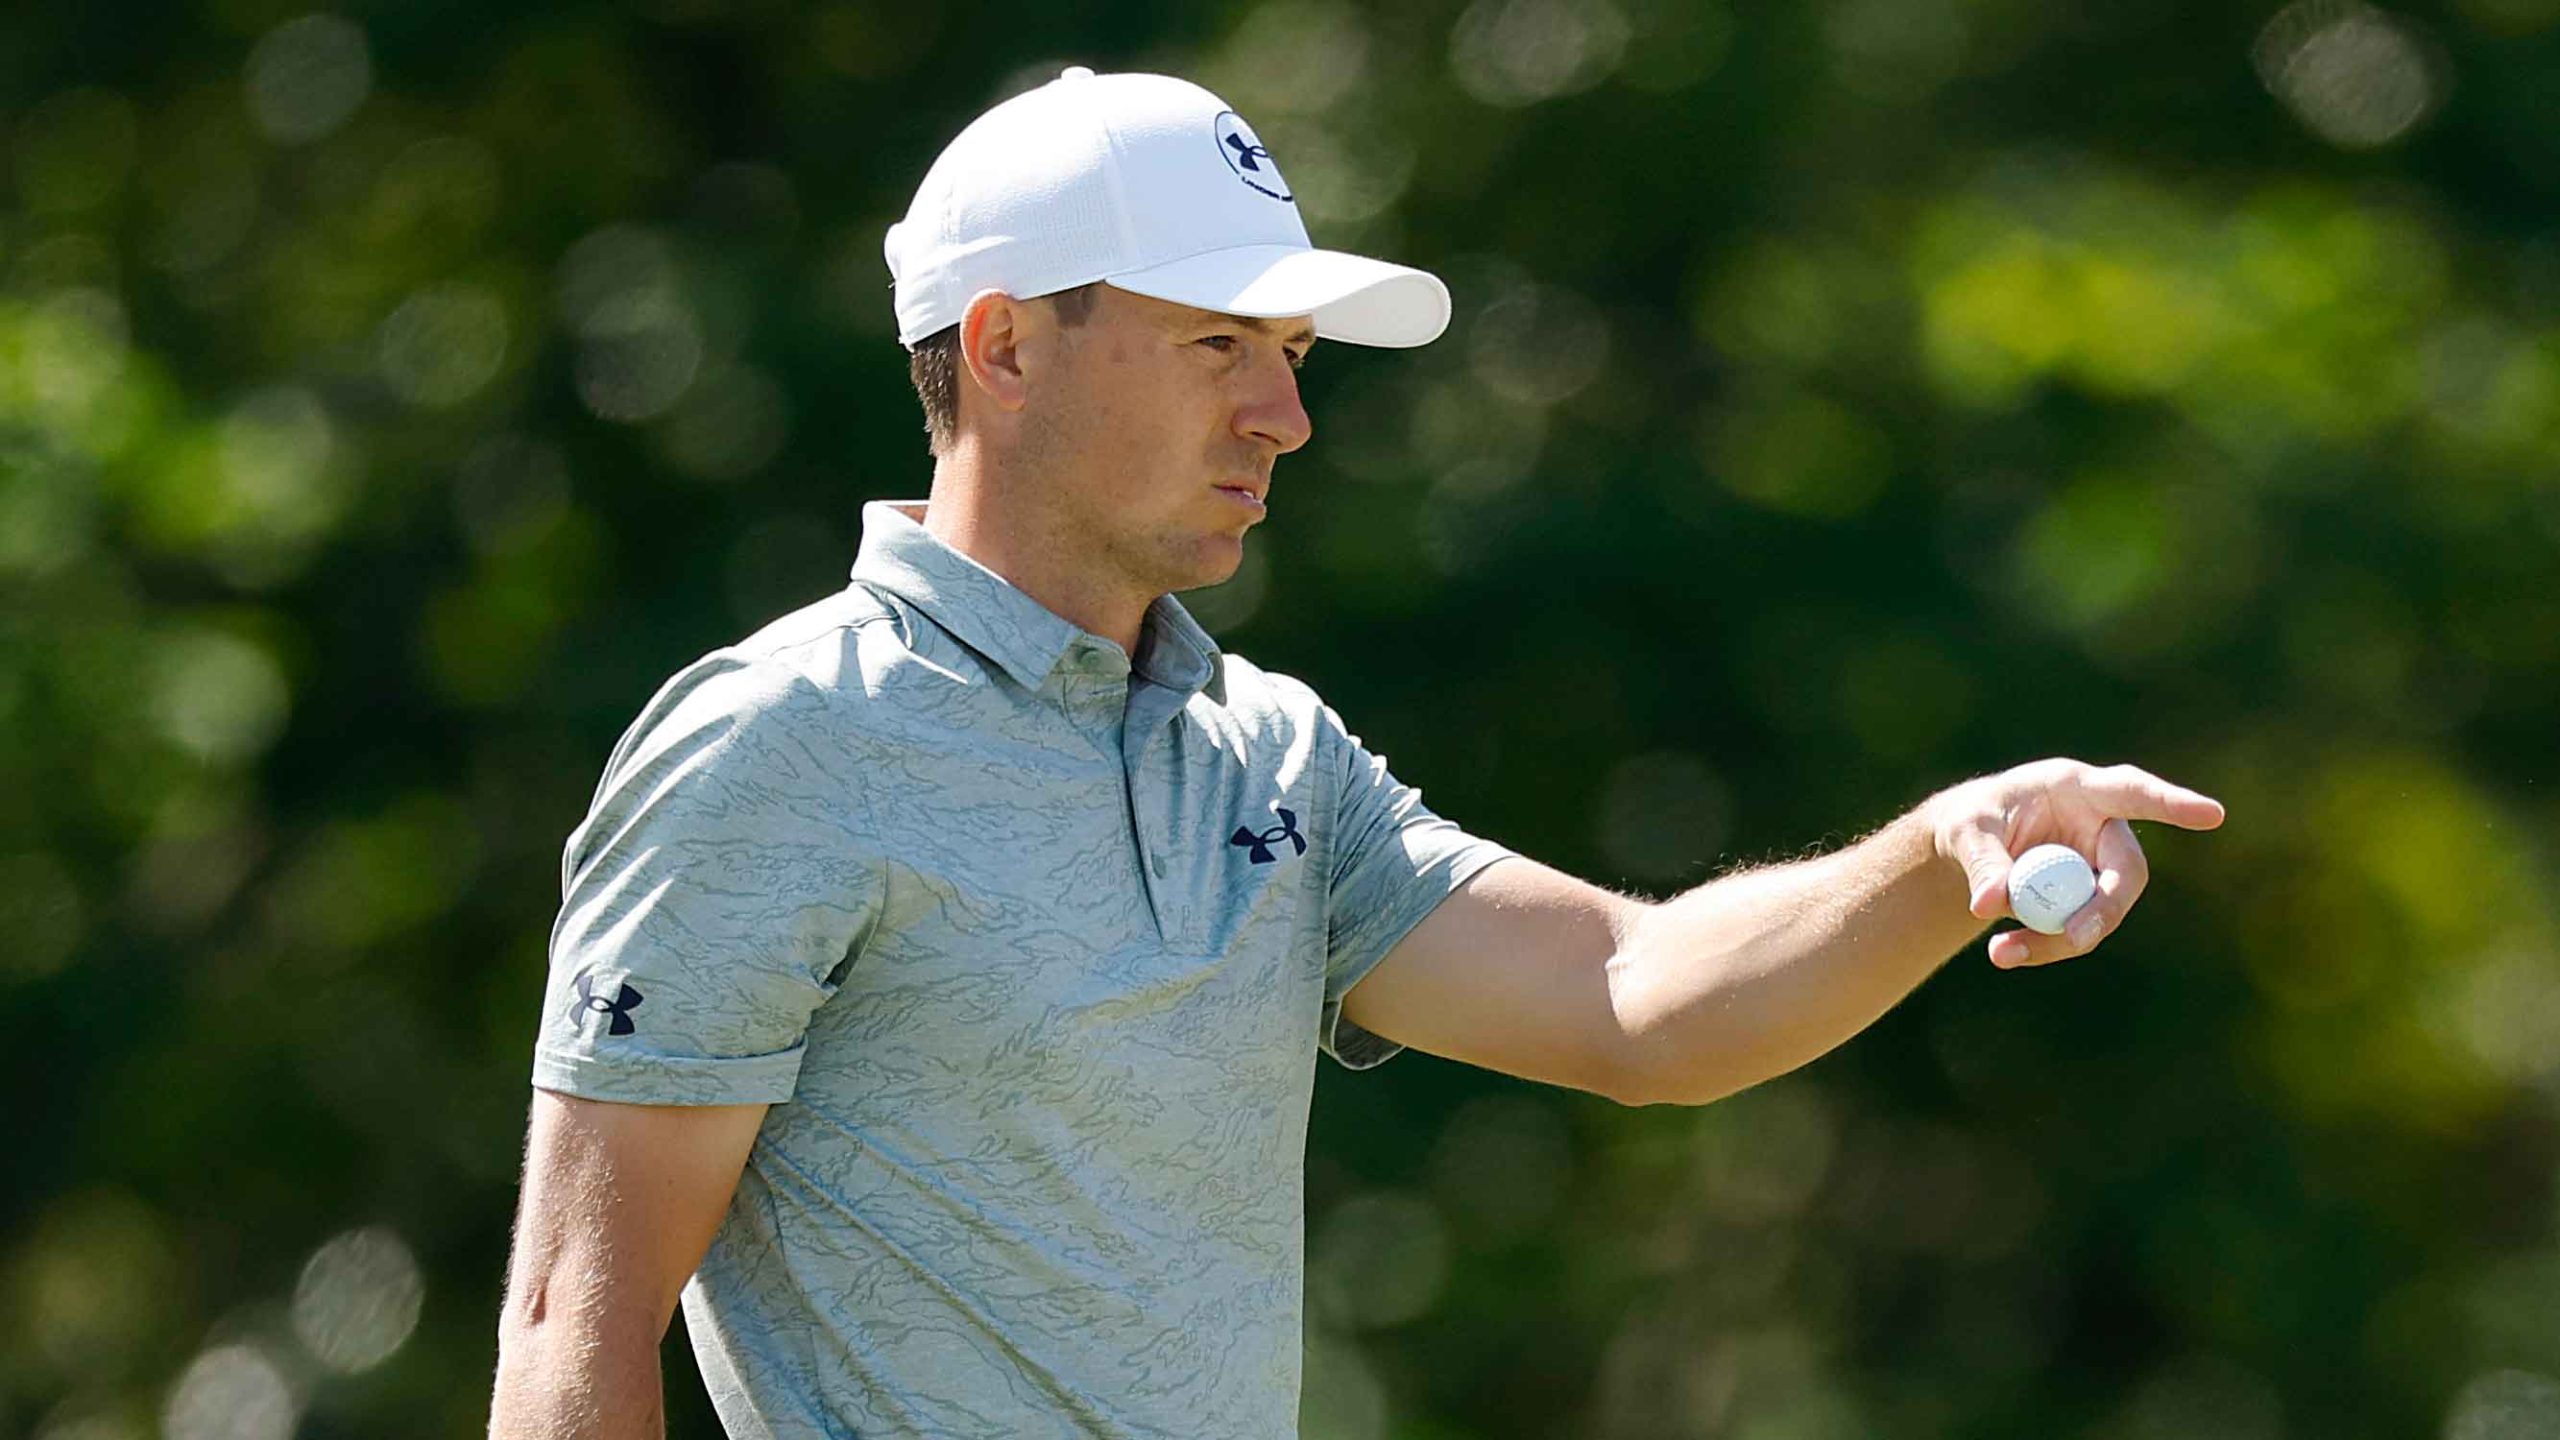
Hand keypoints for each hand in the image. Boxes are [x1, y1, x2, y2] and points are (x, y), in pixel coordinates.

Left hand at [1925, 758, 2226, 968]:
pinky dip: (2044, 944)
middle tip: (2077, 937)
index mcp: (2077, 788)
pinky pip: (2077, 929)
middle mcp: (2098, 827)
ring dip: (2057, 938)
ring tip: (2001, 953)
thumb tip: (1988, 904)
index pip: (2131, 791)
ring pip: (2100, 911)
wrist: (1964, 851)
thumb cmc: (1970, 820)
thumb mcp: (1964, 830)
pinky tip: (2004, 951)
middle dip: (2105, 907)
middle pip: (2125, 871)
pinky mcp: (2084, 900)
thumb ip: (1981, 861)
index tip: (2213, 814)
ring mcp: (2095, 868)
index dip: (2171, 803)